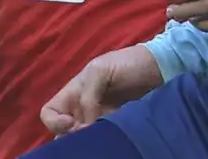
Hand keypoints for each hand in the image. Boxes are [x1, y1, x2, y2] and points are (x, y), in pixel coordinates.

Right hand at [39, 44, 162, 135]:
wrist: (158, 69)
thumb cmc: (127, 63)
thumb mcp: (101, 70)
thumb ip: (88, 96)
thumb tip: (84, 126)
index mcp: (73, 93)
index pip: (49, 113)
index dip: (54, 122)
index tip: (72, 124)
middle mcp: (83, 111)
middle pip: (64, 133)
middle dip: (72, 138)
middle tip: (91, 135)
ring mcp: (100, 121)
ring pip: (84, 140)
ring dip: (90, 142)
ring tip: (104, 139)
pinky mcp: (117, 130)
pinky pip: (105, 141)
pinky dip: (107, 144)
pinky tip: (116, 140)